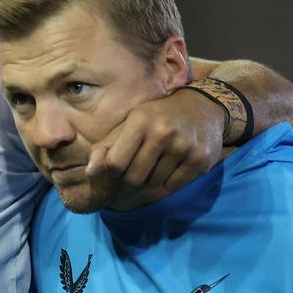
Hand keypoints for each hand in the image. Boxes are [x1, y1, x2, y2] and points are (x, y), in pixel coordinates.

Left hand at [86, 87, 224, 193]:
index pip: (114, 163)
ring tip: (159, 160)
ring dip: (151, 178)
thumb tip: (90, 172)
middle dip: (132, 176)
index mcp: (140, 121)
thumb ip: (107, 146)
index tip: (120, 164)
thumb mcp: (130, 123)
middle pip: (133, 177)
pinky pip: (173, 186)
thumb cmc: (157, 117)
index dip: (113, 169)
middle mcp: (163, 132)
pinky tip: (174, 164)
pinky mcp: (200, 159)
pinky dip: (169, 181)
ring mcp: (184, 146)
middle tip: (140, 164)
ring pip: (153, 183)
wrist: (202, 107)